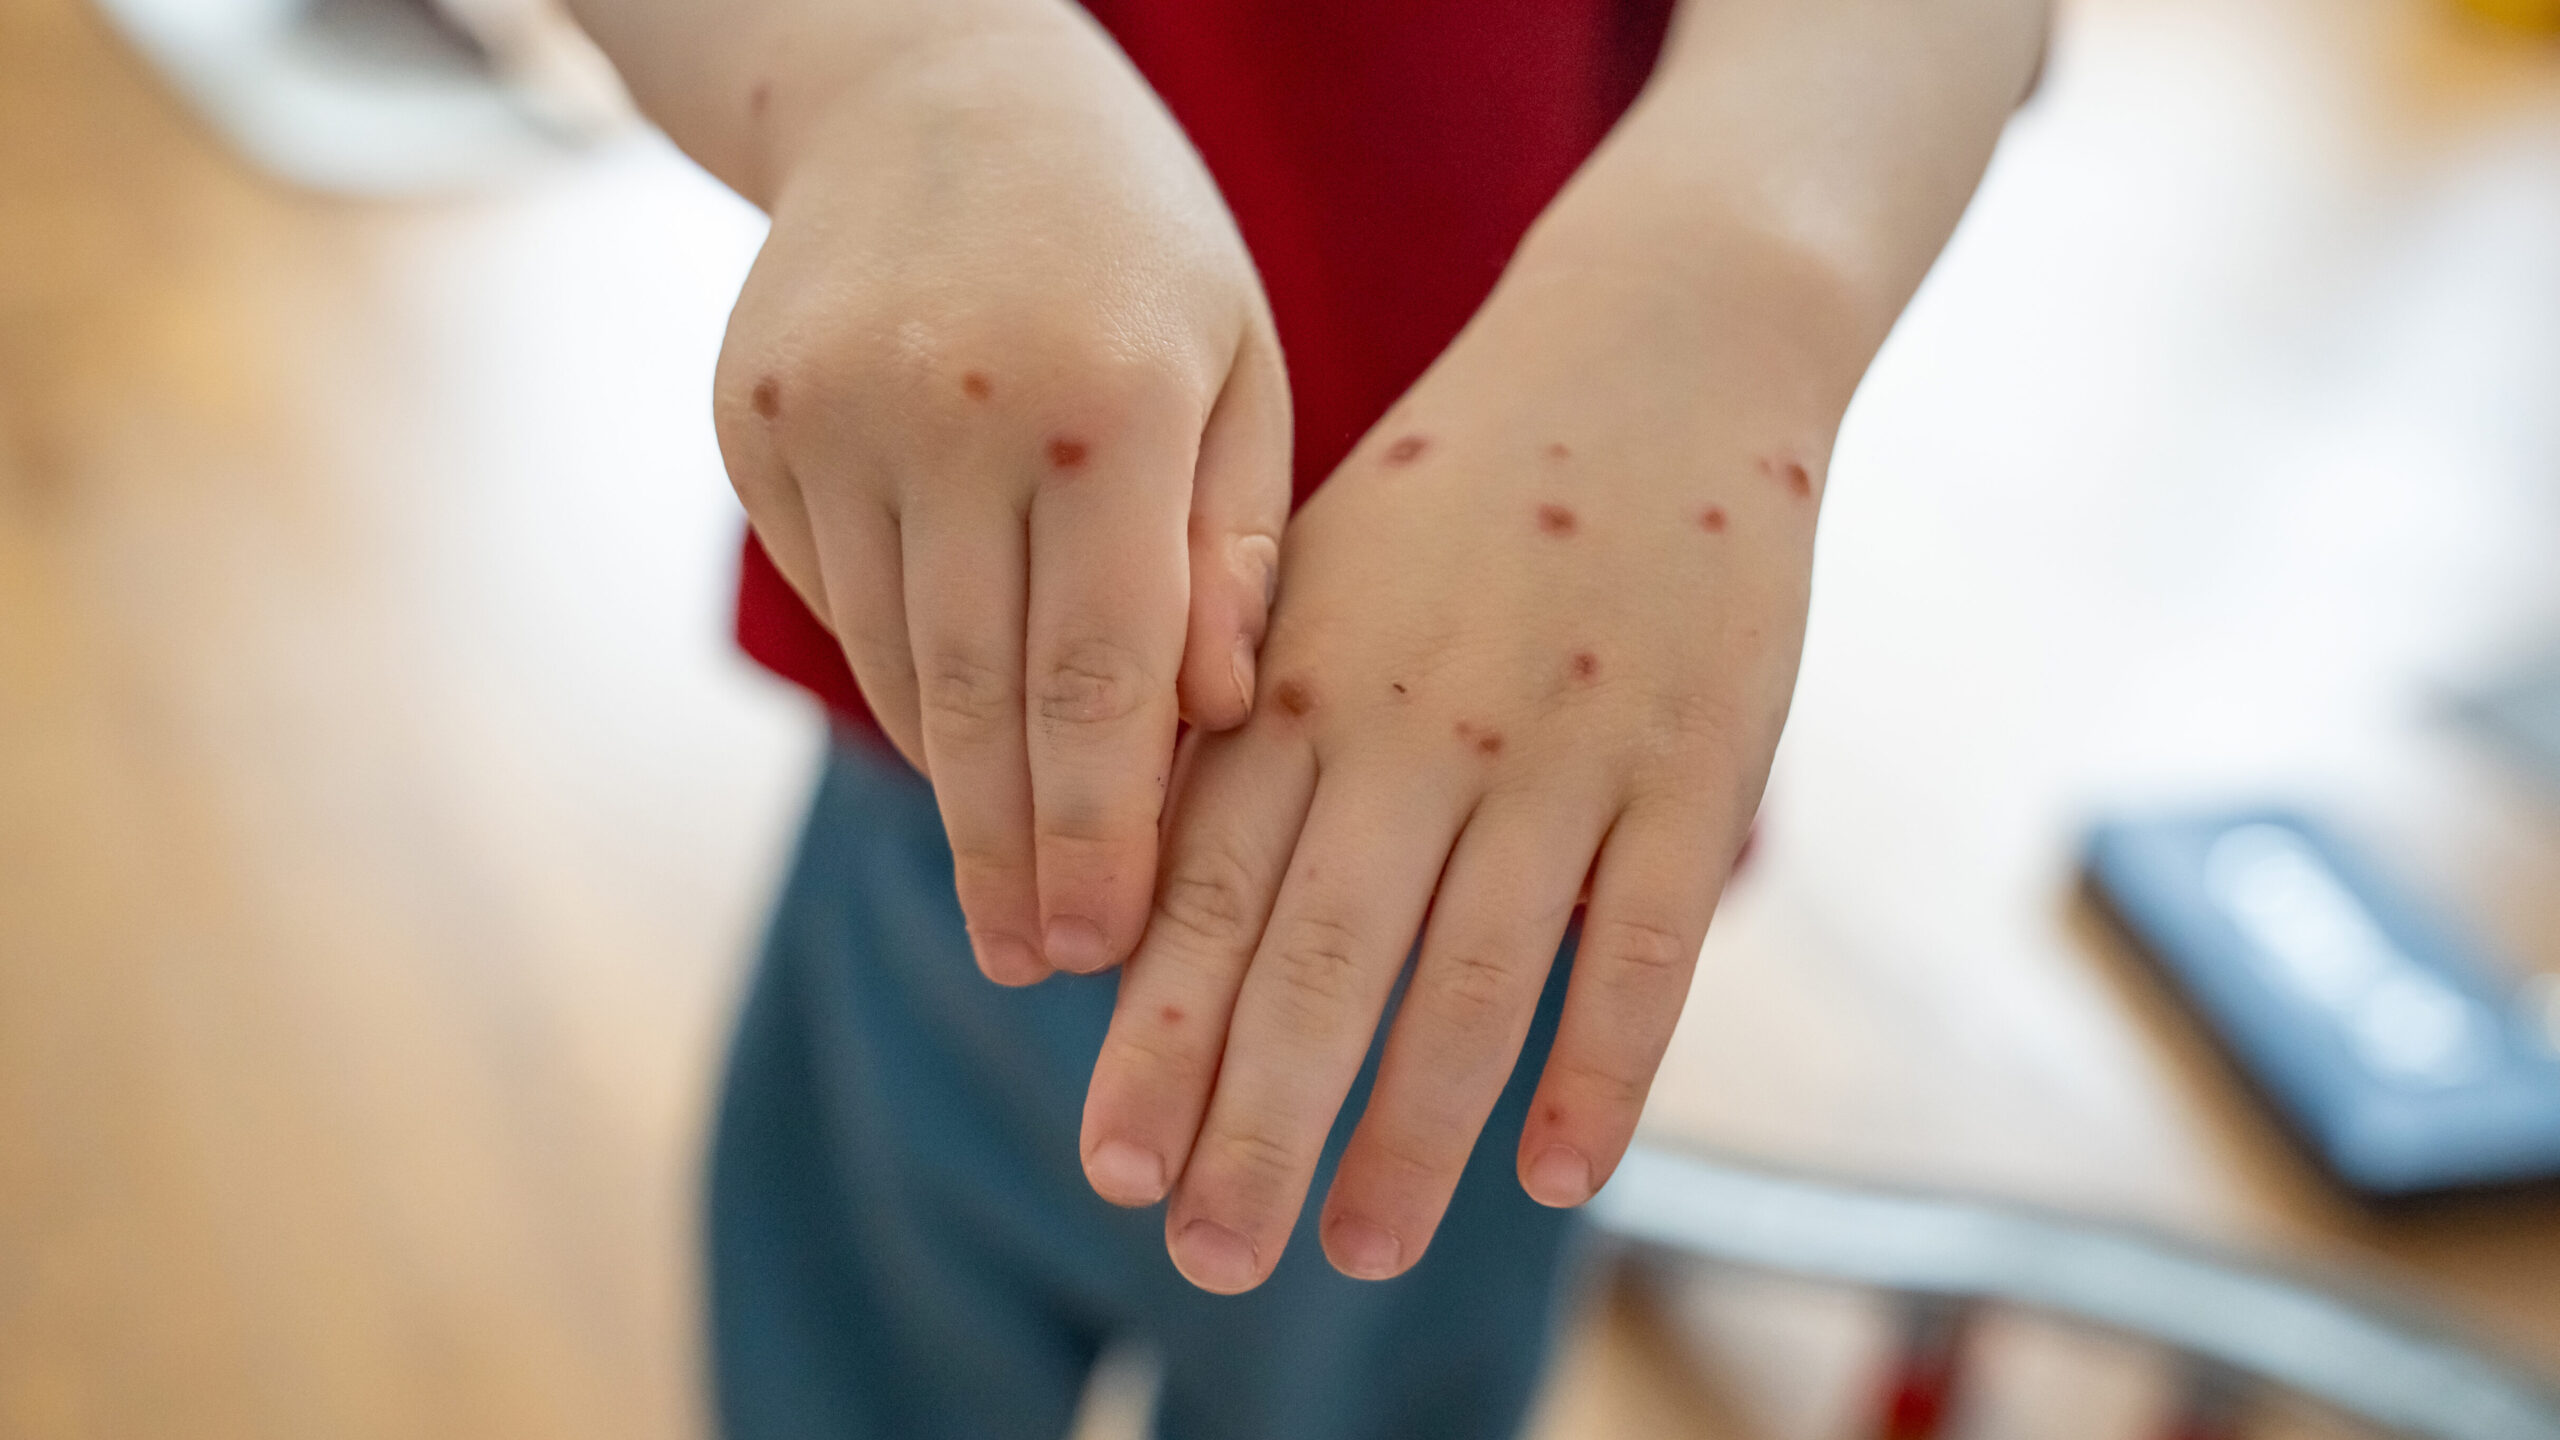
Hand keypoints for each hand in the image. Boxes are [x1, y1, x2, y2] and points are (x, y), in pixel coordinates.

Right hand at [711, 10, 1288, 984]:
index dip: (1104, 829)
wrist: (925, 87)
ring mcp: (828, 413)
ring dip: (952, 792)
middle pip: (981, 697)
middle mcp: (952, 408)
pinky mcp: (749, 422)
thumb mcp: (1235, 362)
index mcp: (1109, 397)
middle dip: (1016, 856)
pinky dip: (900, 683)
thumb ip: (1232, 547)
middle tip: (1045, 972)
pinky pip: (837, 598)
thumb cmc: (1132, 245)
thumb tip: (1214, 724)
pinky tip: (951, 746)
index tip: (1109, 948)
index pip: (1101, 670)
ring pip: (897, 663)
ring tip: (1003, 899)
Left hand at [1078, 246, 1844, 1288]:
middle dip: (1257, 1123)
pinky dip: (1602, 1066)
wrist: (1654, 355)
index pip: (1208, 892)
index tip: (1114, 1165)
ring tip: (1359, 1248)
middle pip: (1323, 962)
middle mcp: (1417, 726)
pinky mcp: (1699, 764)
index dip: (1158, 1040)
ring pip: (1476, 975)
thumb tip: (1135, 925)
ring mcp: (1564, 748)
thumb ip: (1232, 740)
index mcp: (1304, 684)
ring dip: (1414, 1130)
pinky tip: (1557, 1177)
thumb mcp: (1308, 586)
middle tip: (1211, 1258)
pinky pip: (1648, 945)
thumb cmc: (1452, 496)